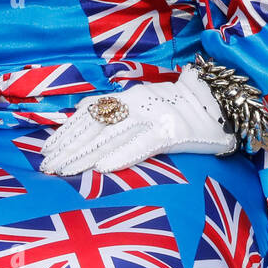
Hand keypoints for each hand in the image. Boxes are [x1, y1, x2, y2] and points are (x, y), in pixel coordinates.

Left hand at [39, 67, 235, 174]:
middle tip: (46, 167)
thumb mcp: (147, 107)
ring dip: (84, 154)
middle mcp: (137, 102)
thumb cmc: (182, 111)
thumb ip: (122, 116)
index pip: (89, 114)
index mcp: (129, 97)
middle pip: (94, 126)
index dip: (65, 132)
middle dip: (67, 147)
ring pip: (111, 135)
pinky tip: (101, 169)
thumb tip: (87, 132)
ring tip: (64, 171)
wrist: (222, 104)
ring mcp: (154, 115)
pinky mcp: (172, 131)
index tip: (45, 149)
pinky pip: (141, 144)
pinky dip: (120, 155)